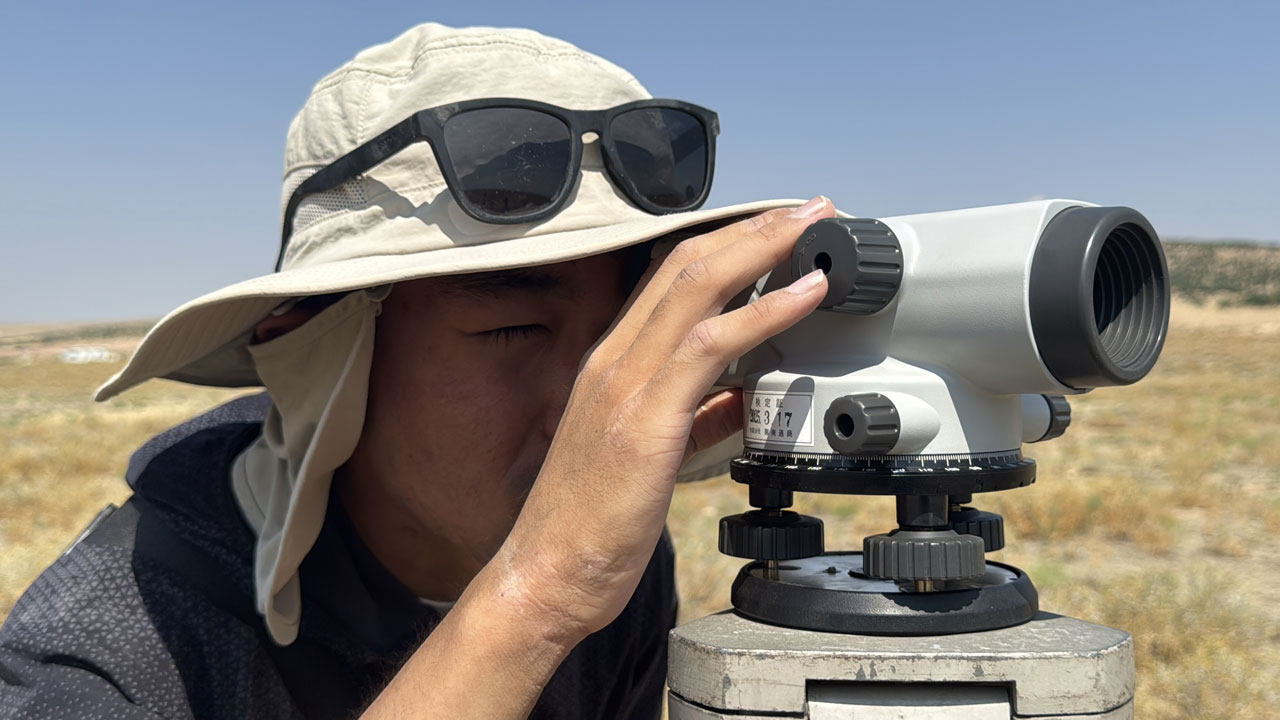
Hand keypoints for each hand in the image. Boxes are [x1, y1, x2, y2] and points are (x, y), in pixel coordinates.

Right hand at [493, 196, 834, 642]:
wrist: (547, 576)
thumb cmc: (593, 524)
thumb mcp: (650, 457)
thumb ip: (696, 417)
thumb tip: (742, 397)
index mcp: (612, 365)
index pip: (670, 279)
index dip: (727, 244)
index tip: (776, 230)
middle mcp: (613, 361)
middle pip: (685, 265)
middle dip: (752, 228)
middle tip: (808, 207)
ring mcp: (624, 385)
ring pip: (696, 287)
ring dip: (762, 248)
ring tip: (813, 226)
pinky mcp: (644, 419)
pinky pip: (710, 346)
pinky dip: (764, 311)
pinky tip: (804, 295)